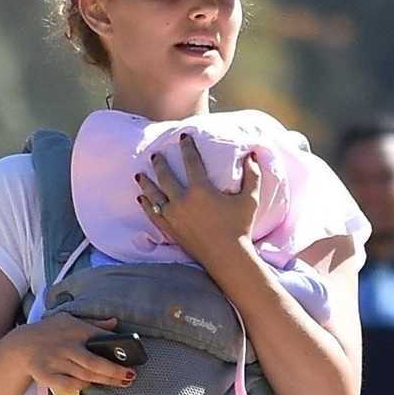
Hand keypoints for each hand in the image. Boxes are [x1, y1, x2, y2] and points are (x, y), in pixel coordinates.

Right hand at [13, 315, 136, 394]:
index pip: (100, 339)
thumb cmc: (49, 332)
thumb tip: (115, 322)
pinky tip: (91, 385)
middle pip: (94, 363)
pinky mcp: (46, 375)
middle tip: (130, 376)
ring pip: (84, 375)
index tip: (132, 358)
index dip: (117, 350)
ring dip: (103, 381)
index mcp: (74, 330)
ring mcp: (56, 362)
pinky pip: (69, 385)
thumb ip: (93, 324)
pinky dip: (81, 386)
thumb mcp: (68, 320)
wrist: (20, 346)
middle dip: (114, 372)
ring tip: (120, 383)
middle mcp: (66, 346)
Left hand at [135, 133, 259, 269]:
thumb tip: (253, 156)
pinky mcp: (171, 230)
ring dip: (147, 183)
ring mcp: (174, 216)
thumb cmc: (240, 227)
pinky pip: (153, 214)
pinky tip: (141, 199)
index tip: (183, 137)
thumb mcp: (250, 199)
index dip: (187, 147)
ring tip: (140, 174)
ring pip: (154, 195)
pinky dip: (146, 205)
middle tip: (156, 155)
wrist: (227, 257)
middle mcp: (183, 201)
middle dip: (160, 163)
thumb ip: (252, 175)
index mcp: (201, 190)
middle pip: (166, 176)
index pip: (191, 161)